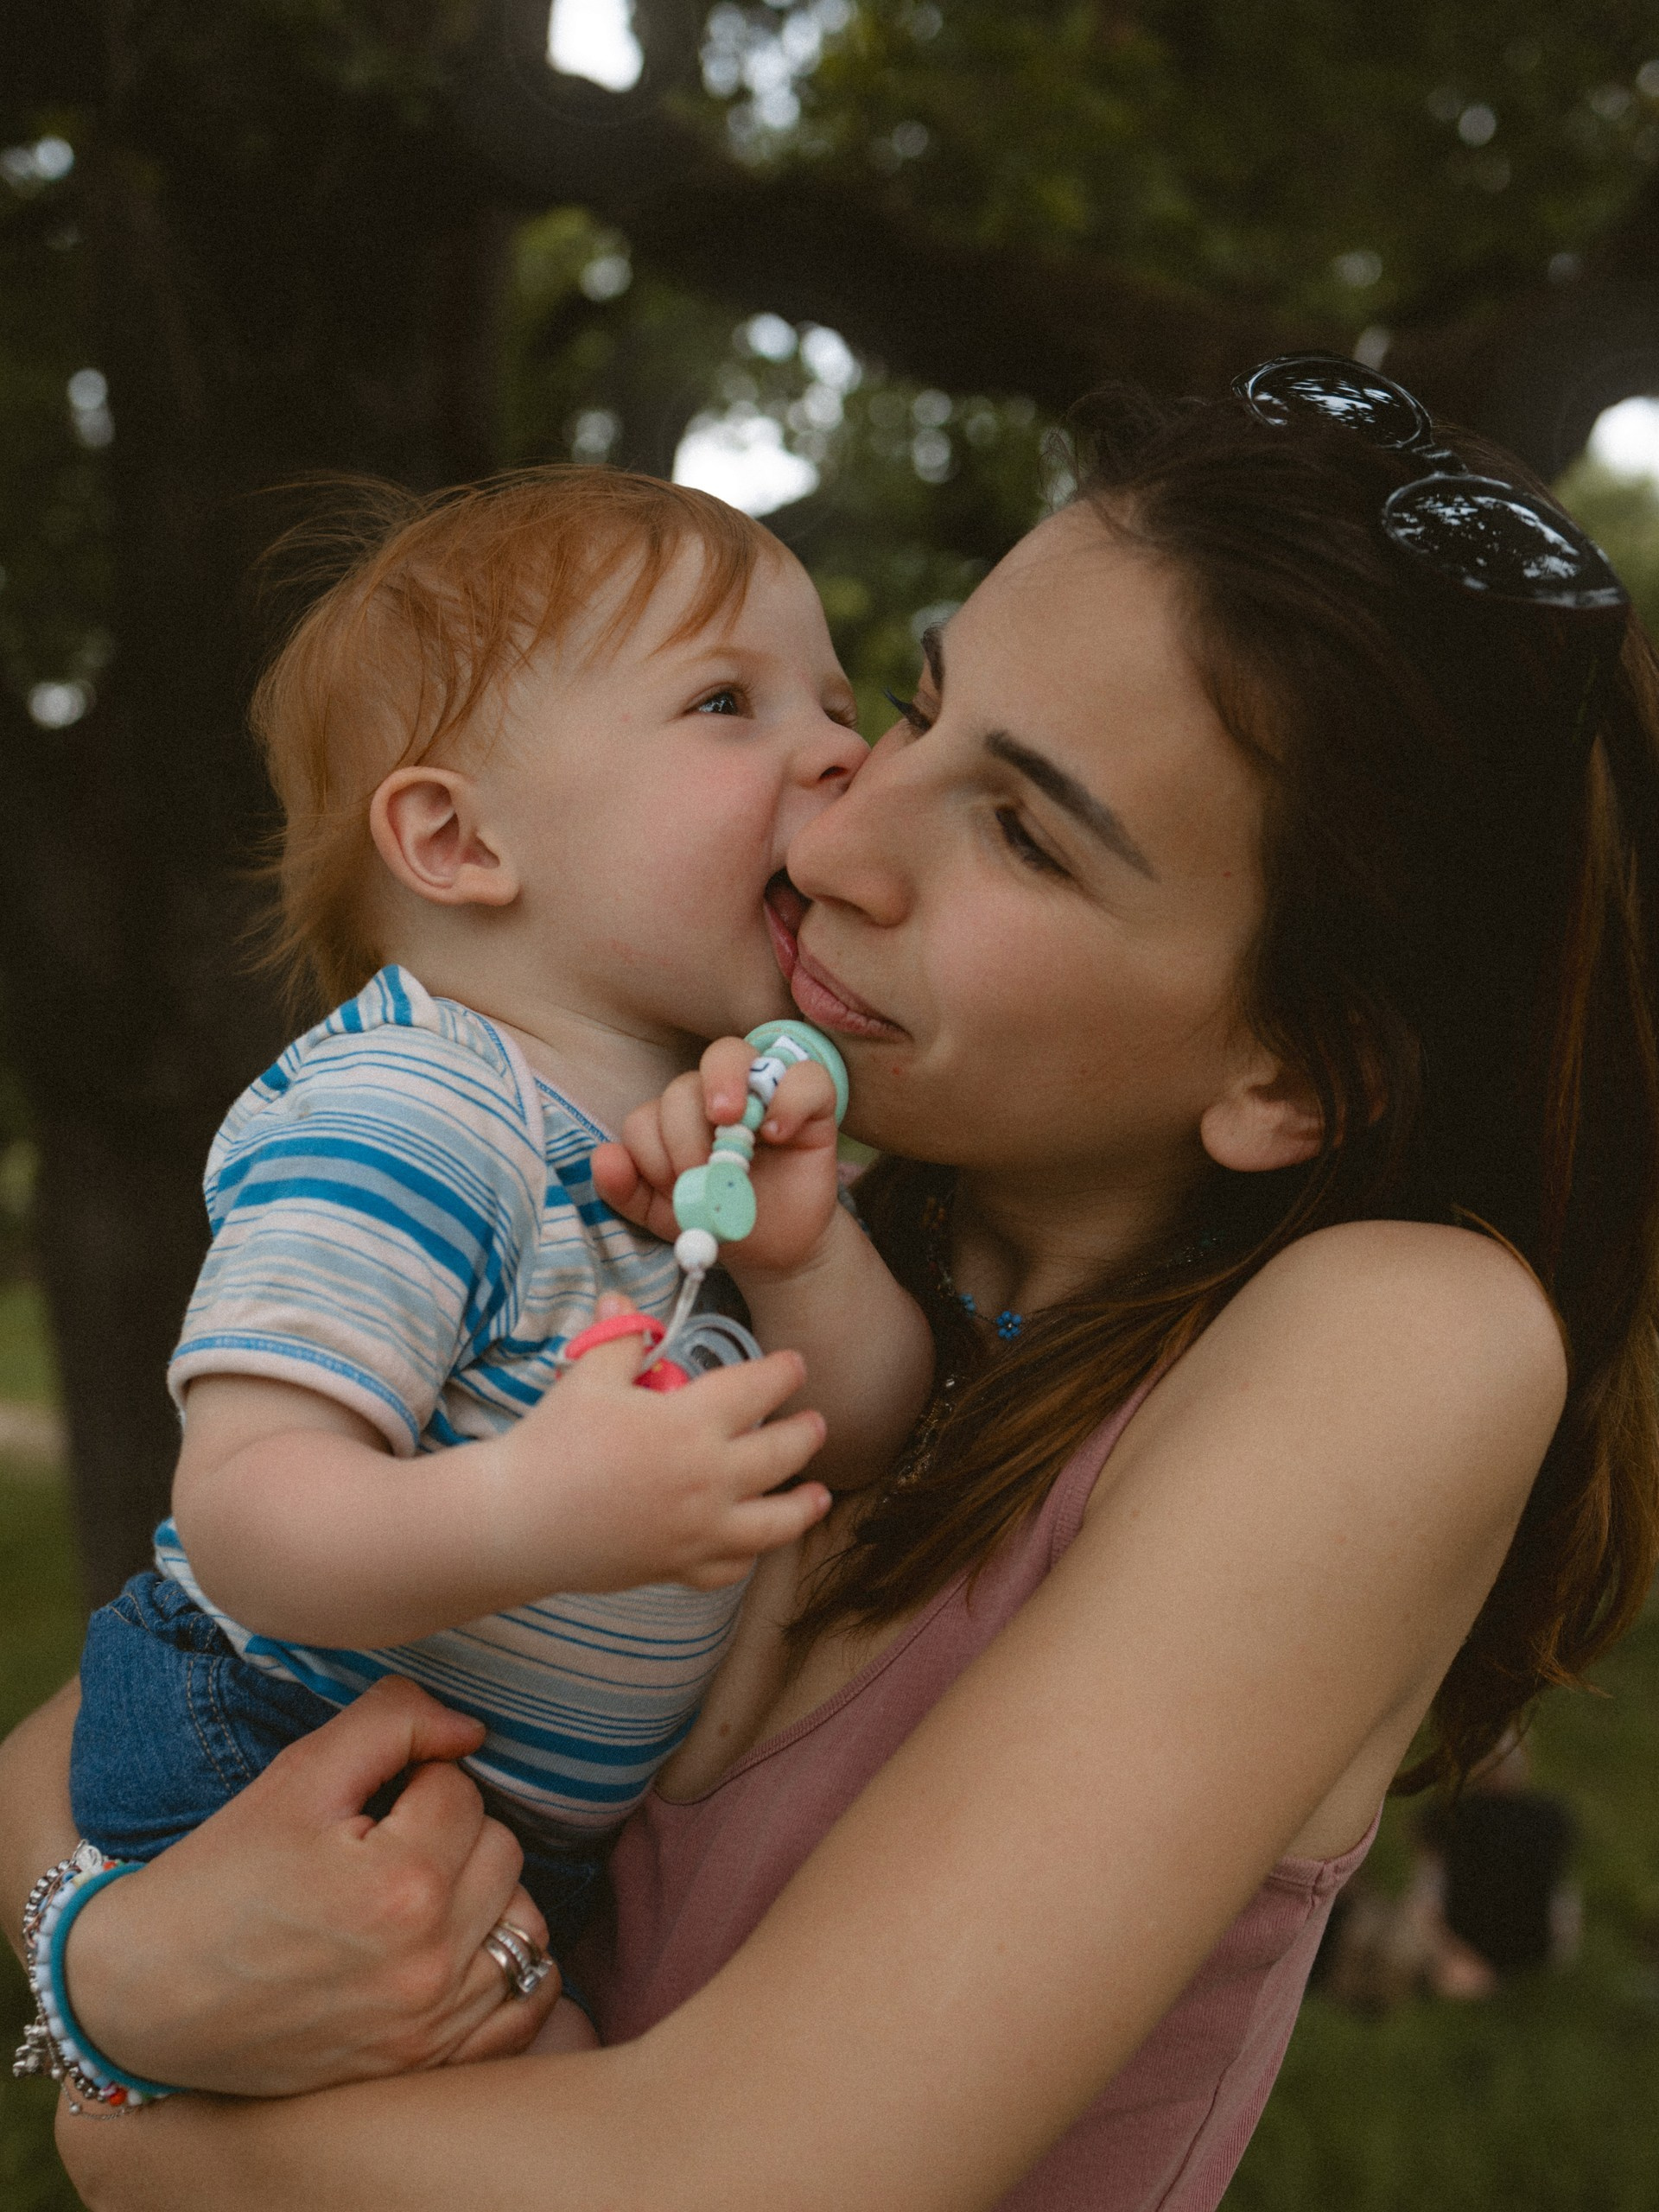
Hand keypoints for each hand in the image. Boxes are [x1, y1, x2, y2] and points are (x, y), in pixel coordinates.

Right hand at [63, 1677, 561, 2097]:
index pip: (463, 1789)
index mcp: (401, 1883)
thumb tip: (471, 1729)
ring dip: (486, 1894)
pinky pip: (526, 2005)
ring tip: (422, 1892)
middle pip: (501, 1849)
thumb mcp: (296, 1778)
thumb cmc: (219, 1878)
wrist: (145, 1994)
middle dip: (452, 1832)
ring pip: (524, 1920)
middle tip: (385, 1844)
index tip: (366, 1807)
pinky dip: (511, 1968)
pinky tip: (462, 1945)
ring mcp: (431, 2024)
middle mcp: (428, 1961)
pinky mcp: (426, 2064)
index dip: (415, 1782)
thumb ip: (392, 1724)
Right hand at [494, 1297, 831, 1592]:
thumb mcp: (588, 1376)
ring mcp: (699, 1531)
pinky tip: (754, 1542)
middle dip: (806, 1434)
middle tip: (817, 1423)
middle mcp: (709, 1479)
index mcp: (691, 1423)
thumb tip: (624, 1299)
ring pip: (775, 1524)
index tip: (795, 1366)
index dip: (782, 1373)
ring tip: (820, 1495)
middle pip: (781, 1455)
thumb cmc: (553, 1442)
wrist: (518, 1521)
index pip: (757, 1390)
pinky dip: (749, 1554)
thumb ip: (619, 1338)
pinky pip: (730, 1567)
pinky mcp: (678, 1568)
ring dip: (804, 1506)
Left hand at [592, 1038, 842, 1283]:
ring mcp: (762, 1091)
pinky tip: (779, 1135)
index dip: (654, 1152)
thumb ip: (627, 1189)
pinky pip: (804, 1077)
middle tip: (698, 1168)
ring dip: (724, 1086)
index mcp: (675, 1121)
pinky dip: (788, 1100)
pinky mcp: (811, 1101)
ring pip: (732, 1054)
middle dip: (683, 1131)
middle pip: (684, 1083)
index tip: (674, 1188)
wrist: (777, 1248)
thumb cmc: (722, 1221)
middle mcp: (714, 1096)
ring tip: (731, 1126)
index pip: (648, 1115)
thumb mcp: (665, 1215)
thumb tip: (603, 1158)